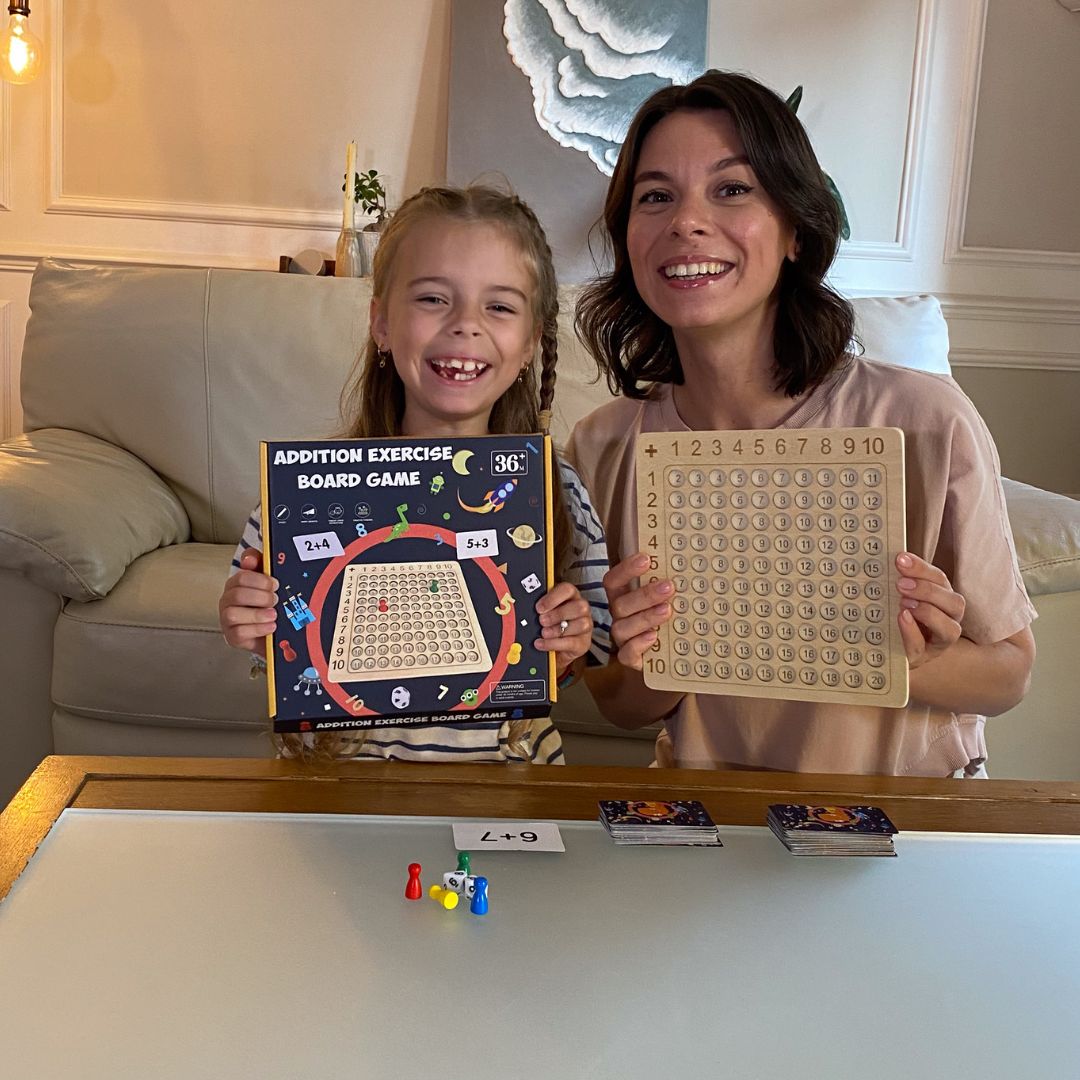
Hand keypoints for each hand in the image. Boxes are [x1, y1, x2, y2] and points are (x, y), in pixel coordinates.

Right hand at [218, 549, 277, 655]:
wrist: (274, 633)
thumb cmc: (268, 605)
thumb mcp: (269, 584)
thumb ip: (261, 566)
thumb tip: (250, 558)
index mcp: (236, 584)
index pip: (242, 576)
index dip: (260, 579)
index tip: (275, 583)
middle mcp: (229, 601)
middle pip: (237, 594)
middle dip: (260, 597)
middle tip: (275, 599)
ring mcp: (228, 619)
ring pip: (233, 614)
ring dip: (257, 614)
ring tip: (273, 614)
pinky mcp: (233, 637)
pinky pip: (239, 633)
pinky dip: (258, 629)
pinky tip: (271, 626)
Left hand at [535, 581, 592, 666]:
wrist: (551, 649)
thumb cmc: (547, 625)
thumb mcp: (543, 613)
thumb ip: (540, 608)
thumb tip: (527, 606)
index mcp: (570, 596)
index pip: (567, 590)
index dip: (553, 598)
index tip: (539, 608)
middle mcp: (582, 609)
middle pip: (580, 607)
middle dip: (558, 614)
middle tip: (542, 621)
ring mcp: (586, 627)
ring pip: (581, 624)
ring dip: (558, 629)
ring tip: (543, 633)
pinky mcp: (583, 643)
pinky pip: (572, 643)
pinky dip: (554, 644)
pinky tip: (542, 644)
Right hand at [604, 553, 673, 669]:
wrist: (673, 653)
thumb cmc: (667, 618)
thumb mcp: (667, 598)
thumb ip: (666, 583)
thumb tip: (688, 561)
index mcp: (623, 597)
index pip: (614, 581)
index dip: (626, 570)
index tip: (646, 559)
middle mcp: (620, 616)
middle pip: (620, 604)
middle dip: (644, 595)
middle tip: (669, 587)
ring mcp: (624, 638)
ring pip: (622, 628)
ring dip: (645, 617)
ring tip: (667, 611)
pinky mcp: (630, 658)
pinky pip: (626, 654)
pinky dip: (638, 645)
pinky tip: (654, 637)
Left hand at [895, 551, 964, 669]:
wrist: (882, 647)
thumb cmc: (894, 615)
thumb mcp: (896, 595)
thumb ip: (899, 580)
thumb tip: (890, 560)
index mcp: (942, 598)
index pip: (939, 579)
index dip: (921, 568)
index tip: (900, 559)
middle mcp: (947, 619)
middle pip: (954, 602)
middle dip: (927, 590)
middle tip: (901, 584)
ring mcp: (938, 642)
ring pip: (950, 628)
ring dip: (927, 612)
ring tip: (904, 603)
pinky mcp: (921, 657)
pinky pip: (922, 647)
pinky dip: (911, 631)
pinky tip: (901, 618)